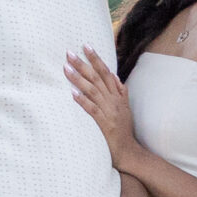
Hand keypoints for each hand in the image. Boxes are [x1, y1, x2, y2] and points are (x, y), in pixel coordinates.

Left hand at [66, 49, 140, 166]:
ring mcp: (109, 112)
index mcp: (118, 95)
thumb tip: (114, 76)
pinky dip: (83, 101)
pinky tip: (72, 93)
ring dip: (79, 79)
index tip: (86, 46)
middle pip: (97, 78)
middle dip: (83, 64)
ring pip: (93, 91)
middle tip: (69, 53)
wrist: (129, 151)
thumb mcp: (125, 108)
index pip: (106, 72)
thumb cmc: (124, 130)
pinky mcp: (104, 124)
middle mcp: (114, 100)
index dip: (96, 58)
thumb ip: (120, 91)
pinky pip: (92, 110)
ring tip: (66, 68)